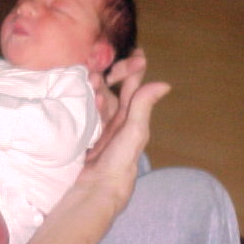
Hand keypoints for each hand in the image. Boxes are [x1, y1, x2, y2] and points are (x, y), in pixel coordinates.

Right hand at [84, 48, 169, 202]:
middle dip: (108, 76)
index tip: (136, 50)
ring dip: (94, 86)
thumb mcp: (134, 132)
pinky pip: (83, 111)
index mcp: (131, 121)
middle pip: (112, 91)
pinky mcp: (82, 134)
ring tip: (89, 76)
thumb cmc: (118, 164)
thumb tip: (164, 84)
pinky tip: (79, 92)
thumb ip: (143, 107)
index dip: (134, 70)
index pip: (133, 89)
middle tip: (99, 63)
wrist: (92, 192)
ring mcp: (98, 128)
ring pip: (97, 99)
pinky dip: (82, 100)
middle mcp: (115, 122)